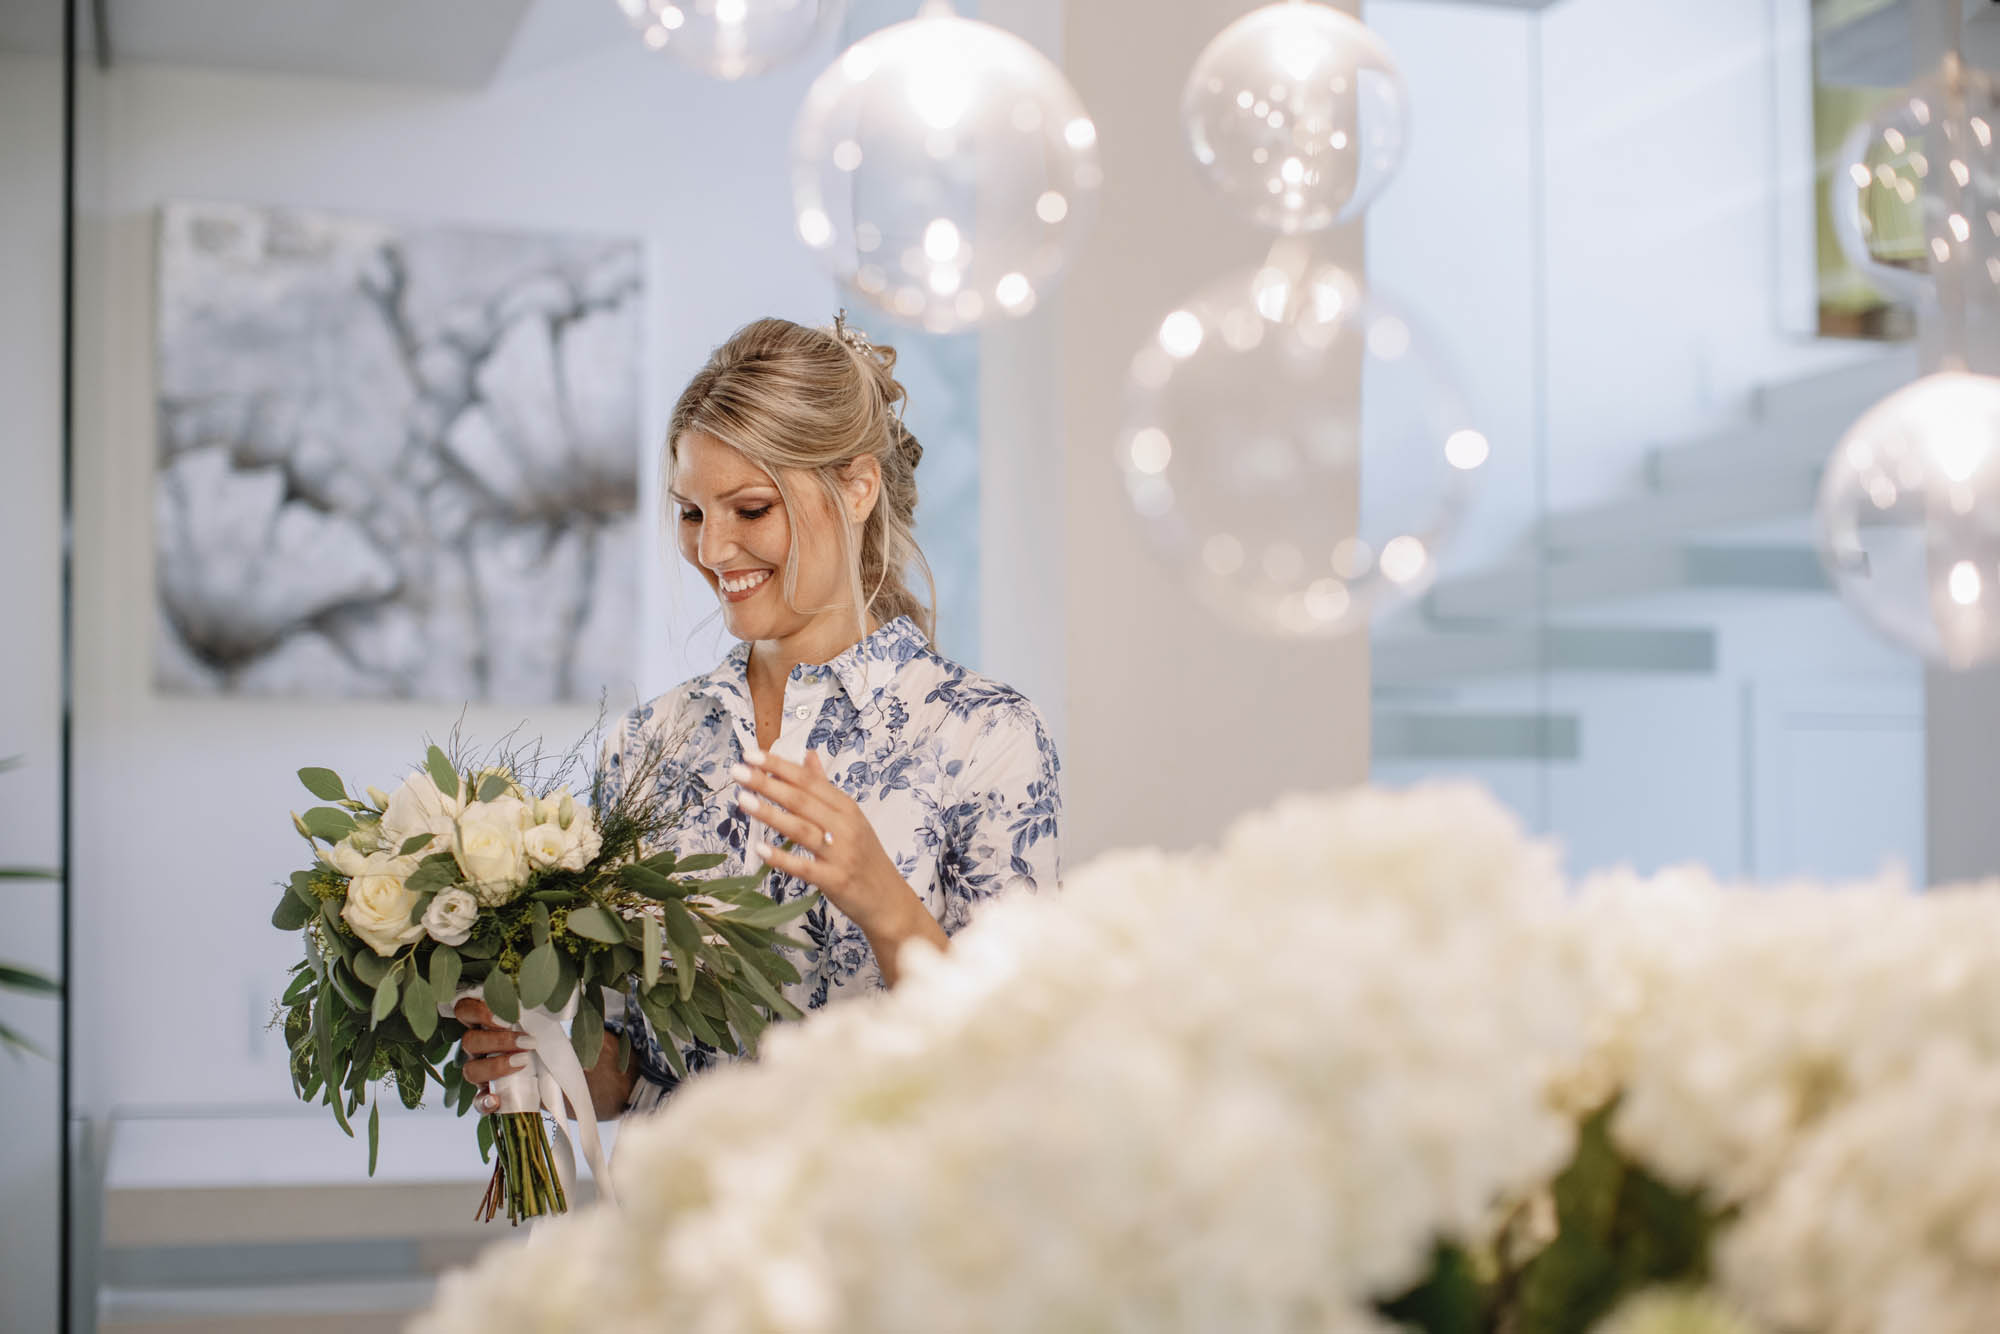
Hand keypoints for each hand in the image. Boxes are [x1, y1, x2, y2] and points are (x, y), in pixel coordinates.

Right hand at [454, 996, 631, 1119]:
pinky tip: (496, 1101)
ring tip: (524, 1062)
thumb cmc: (544, 1039)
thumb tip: (550, 997)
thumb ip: (536, 1011)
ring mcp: (480, 1073)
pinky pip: (477, 1102)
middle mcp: (477, 1048)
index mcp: (485, 1024)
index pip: (464, 1010)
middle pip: (468, 1041)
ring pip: (470, 1070)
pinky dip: (484, 1103)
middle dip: (498, 1040)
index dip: (478, 1011)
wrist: (557, 1071)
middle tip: (527, 1041)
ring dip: (496, 1066)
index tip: (507, 1016)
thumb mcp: (542, 1021)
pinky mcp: (489, 1096)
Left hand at [732, 749, 942, 967]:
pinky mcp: (835, 881)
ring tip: (742, 800)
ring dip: (771, 814)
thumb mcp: (850, 817)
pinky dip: (783, 858)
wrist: (888, 900)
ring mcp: (841, 854)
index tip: (751, 754)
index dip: (779, 766)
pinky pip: (805, 868)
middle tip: (738, 771)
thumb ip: (824, 787)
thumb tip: (808, 754)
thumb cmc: (864, 855)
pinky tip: (760, 849)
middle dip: (768, 783)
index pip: (809, 781)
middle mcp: (845, 826)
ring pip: (802, 829)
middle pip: (802, 800)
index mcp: (846, 807)